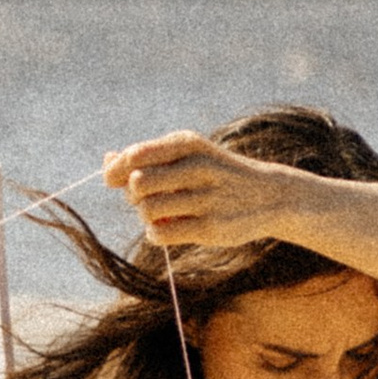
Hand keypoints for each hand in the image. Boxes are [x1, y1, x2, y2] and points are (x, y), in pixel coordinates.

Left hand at [105, 131, 296, 254]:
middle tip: (148, 200)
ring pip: (147, 210)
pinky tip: (167, 229)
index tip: (117, 181)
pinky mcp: (211, 227)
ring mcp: (206, 198)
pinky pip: (160, 234)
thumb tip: (107, 160)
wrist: (270, 196)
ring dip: (146, 216)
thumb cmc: (217, 174)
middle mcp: (198, 167)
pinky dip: (155, 234)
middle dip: (134, 196)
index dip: (117, 171)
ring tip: (161, 216)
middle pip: (137, 184)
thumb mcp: (189, 155)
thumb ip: (149, 157)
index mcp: (188, 144)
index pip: (135, 155)